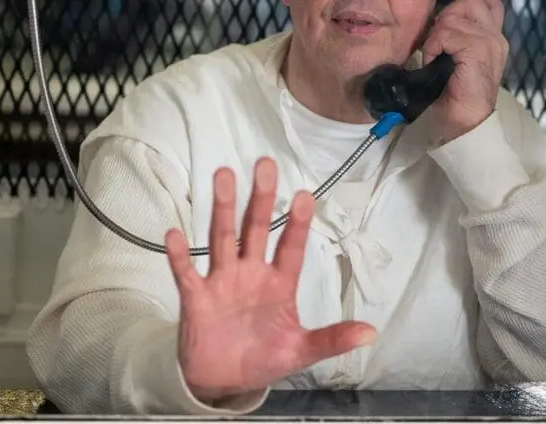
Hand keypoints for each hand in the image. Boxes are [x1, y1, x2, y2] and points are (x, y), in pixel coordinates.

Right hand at [164, 158, 376, 403]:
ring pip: (222, 238)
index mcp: (279, 283)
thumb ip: (331, 339)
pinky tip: (174, 233)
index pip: (291, 248)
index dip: (297, 224)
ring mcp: (222, 281)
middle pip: (256, 229)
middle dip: (261, 199)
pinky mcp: (196, 298)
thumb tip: (371, 333)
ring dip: (223, 208)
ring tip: (225, 175)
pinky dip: (178, 255)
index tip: (305, 196)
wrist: (223, 380)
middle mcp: (250, 273)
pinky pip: (186, 272)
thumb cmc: (263, 358)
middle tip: (266, 165)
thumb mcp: (300, 351)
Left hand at [420, 0, 508, 141]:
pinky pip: (446, 33)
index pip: (490, 1)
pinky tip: (434, 60)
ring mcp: (489, 42)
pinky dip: (434, 45)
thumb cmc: (457, 93)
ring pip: (453, 18)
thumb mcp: (457, 58)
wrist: (465, 121)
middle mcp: (496, 37)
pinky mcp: (478, 50)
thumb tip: (440, 16)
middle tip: (436, 40)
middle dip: (446, 16)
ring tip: (435, 55)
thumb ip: (458, 35)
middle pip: (469, 1)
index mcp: (494, 38)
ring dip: (436, 35)